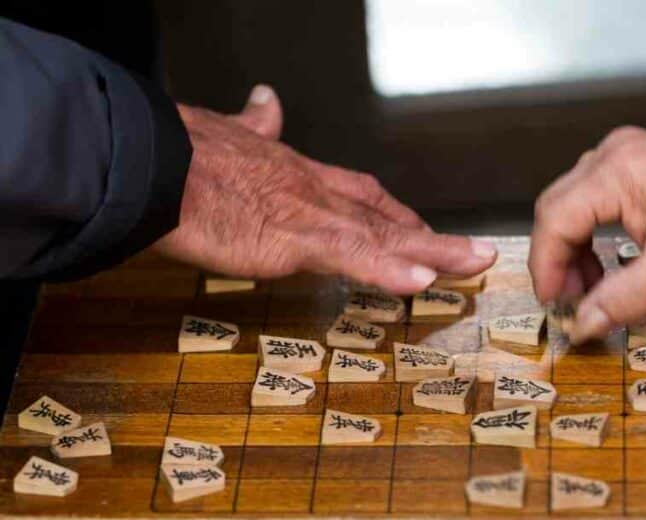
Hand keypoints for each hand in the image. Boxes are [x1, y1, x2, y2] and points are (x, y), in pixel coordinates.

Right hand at [155, 85, 495, 293]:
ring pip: (385, 236)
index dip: (394, 214)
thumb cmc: (183, 154)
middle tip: (474, 253)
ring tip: (475, 263)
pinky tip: (422, 279)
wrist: (155, 160)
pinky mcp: (294, 238)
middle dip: (433, 238)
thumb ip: (255, 125)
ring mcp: (309, 215)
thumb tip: (265, 99)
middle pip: (387, 216)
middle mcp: (315, 192)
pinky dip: (388, 268)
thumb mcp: (230, 133)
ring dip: (434, 252)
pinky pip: (353, 255)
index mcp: (299, 174)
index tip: (419, 227)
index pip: (361, 194)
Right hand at [529, 126, 645, 341]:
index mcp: (616, 172)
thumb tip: (584, 323)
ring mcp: (625, 158)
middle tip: (568, 300)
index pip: (554, 220)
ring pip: (573, 206)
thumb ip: (623, 299)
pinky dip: (593, 236)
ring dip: (574, 250)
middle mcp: (613, 156)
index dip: (546, 267)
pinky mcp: (638, 167)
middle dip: (556, 259)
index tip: (553, 303)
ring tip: (590, 288)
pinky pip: (595, 201)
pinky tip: (607, 265)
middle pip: (556, 209)